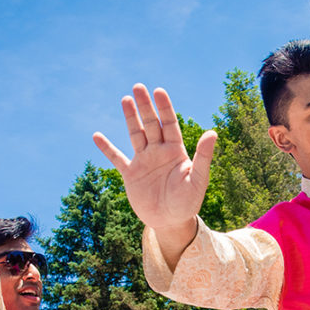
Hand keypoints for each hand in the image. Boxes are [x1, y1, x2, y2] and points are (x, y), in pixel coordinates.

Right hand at [93, 85, 216, 265]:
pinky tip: (97, 136)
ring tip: (125, 99)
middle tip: (138, 86)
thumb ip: (203, 156)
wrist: (171, 222)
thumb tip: (213, 132)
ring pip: (135, 135)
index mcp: (176, 151)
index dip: (164, 108)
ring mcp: (144, 161)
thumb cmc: (188, 202)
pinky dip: (107, 148)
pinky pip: (117, 158)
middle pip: (151, 124)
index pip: (169, 124)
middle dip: (145, 106)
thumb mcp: (198, 179)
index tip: (158, 91)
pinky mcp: (131, 175)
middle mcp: (159, 152)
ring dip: (130, 118)